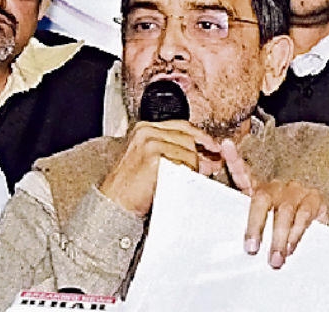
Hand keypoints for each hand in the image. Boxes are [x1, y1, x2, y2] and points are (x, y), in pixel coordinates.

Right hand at [99, 120, 219, 215]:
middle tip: (212, 166)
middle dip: (202, 152)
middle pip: (188, 137)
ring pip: (188, 150)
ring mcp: (150, 143)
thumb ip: (175, 153)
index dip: (201, 136)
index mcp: (145, 129)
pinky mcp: (154, 156)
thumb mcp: (153, 161)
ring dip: (194, 166)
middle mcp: (147, 131)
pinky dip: (188, 173)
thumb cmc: (133, 187)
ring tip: (191, 178)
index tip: (213, 146)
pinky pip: (184, 163)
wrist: (115, 202)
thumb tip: (206, 157)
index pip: (182, 126)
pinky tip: (184, 182)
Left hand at [220, 139, 326, 268]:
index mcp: (258, 191)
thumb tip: (244, 250)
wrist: (317, 227)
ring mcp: (295, 191)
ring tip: (275, 259)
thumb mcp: (264, 226)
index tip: (227, 146)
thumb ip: (253, 230)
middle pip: (261, 199)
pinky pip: (303, 217)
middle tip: (252, 249)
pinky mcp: (314, 200)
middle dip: (255, 225)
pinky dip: (296, 235)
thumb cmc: (282, 227)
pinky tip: (291, 247)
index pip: (243, 174)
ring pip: (284, 212)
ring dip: (279, 238)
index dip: (235, 160)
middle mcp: (276, 187)